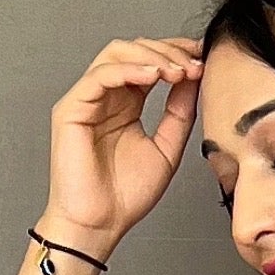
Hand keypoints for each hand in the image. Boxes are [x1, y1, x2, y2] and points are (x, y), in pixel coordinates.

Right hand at [44, 37, 201, 253]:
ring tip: (177, 70)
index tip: (204, 56)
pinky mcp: (71, 108)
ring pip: (116, 54)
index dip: (176, 53)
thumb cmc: (125, 196)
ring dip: (151, 56)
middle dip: (168, 50)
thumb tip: (194, 79)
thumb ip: (179, 113)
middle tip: (194, 63)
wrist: (100, 224)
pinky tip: (154, 75)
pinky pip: (100, 75)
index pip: (149, 62)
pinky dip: (129, 69)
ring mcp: (87, 100)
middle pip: (134, 49)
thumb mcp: (167, 148)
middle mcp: (106, 97)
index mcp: (126, 104)